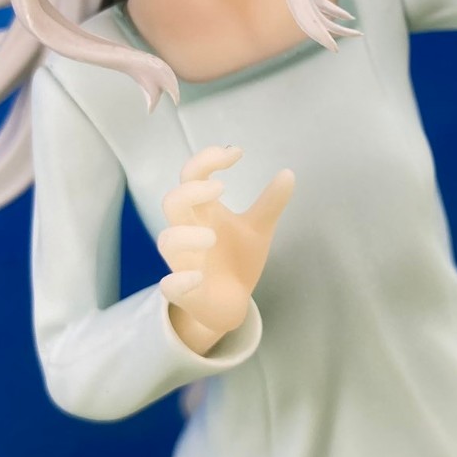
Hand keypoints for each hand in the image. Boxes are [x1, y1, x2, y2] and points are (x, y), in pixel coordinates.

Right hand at [155, 146, 294, 354]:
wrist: (233, 303)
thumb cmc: (237, 259)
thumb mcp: (259, 229)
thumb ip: (270, 203)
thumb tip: (289, 173)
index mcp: (204, 213)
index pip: (192, 176)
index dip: (207, 160)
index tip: (236, 153)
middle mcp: (189, 232)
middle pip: (172, 202)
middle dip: (191, 191)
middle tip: (222, 188)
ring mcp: (184, 262)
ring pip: (167, 241)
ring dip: (186, 235)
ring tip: (213, 237)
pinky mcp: (184, 292)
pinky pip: (170, 285)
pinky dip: (180, 280)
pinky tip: (198, 277)